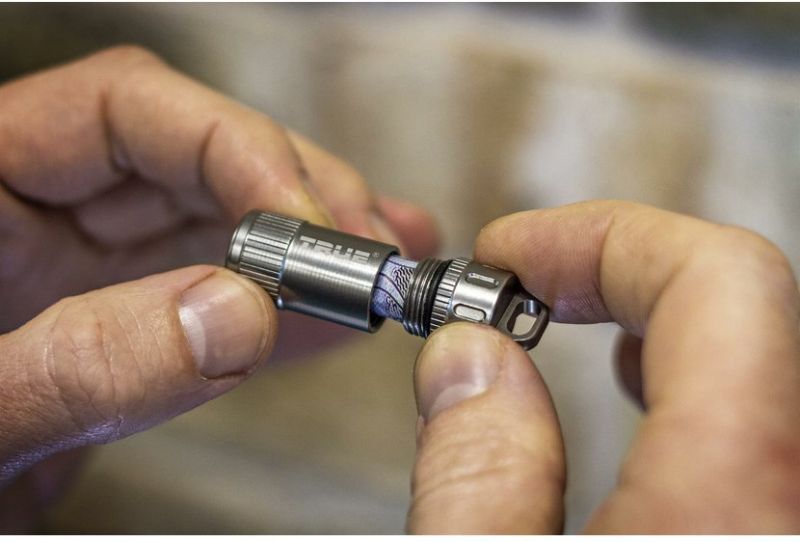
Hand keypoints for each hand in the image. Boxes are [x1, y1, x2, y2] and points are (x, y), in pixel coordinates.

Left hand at [0, 46, 438, 507]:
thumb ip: (82, 364)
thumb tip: (231, 315)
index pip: (124, 109)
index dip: (231, 143)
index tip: (307, 215)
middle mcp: (38, 216)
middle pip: (192, 158)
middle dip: (296, 194)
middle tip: (368, 244)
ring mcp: (86, 275)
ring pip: (219, 227)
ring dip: (311, 245)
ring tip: (385, 260)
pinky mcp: (124, 334)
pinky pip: (216, 308)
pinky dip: (285, 314)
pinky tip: (339, 318)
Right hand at [407, 200, 798, 532]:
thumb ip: (476, 474)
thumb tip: (467, 360)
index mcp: (729, 504)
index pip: (717, 282)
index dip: (602, 238)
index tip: (515, 251)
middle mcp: (790, 505)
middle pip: (740, 307)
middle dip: (613, 268)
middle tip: (523, 277)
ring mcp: (786, 512)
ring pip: (756, 357)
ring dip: (649, 315)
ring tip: (563, 314)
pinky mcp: (765, 525)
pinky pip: (761, 418)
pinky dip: (688, 375)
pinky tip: (640, 389)